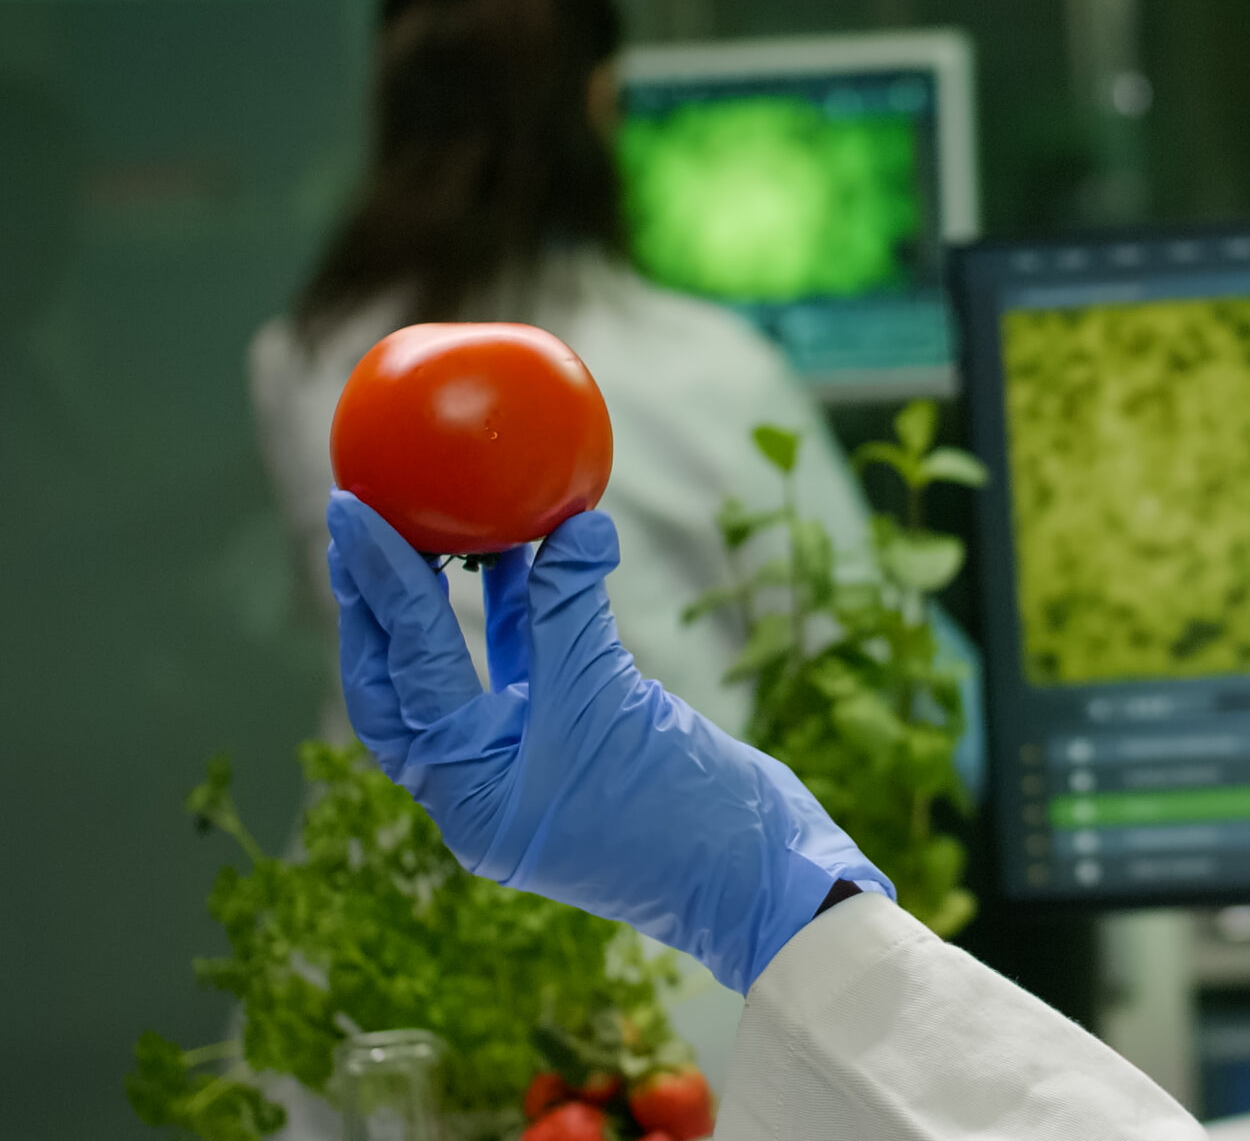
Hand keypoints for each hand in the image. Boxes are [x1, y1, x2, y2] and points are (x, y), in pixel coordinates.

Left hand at [327, 489, 890, 993]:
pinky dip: (519, 615)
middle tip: (359, 519)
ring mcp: (519, 766)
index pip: (407, 673)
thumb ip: (577, 607)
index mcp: (464, 791)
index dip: (382, 587)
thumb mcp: (610, 699)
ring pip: (457, 675)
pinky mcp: (566, 744)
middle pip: (398, 683)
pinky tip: (523, 554)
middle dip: (375, 603)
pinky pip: (524, 671)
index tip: (357, 514)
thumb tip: (576, 520)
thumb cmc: (674, 811)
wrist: (751, 876)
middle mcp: (476, 783)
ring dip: (445, 601)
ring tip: (433, 519)